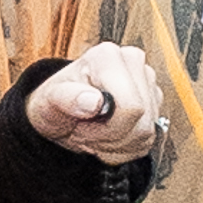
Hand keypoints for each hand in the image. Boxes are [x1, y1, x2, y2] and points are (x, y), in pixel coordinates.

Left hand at [26, 45, 164, 166]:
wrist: (61, 111)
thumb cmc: (55, 102)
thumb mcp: (48, 103)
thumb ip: (66, 99)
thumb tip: (94, 101)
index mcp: (107, 56)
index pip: (130, 106)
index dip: (106, 127)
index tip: (82, 123)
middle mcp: (132, 63)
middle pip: (141, 123)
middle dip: (110, 137)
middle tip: (85, 130)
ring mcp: (147, 82)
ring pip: (146, 134)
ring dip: (116, 143)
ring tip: (95, 131)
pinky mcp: (154, 101)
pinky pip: (148, 139)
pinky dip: (125, 146)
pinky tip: (108, 134)